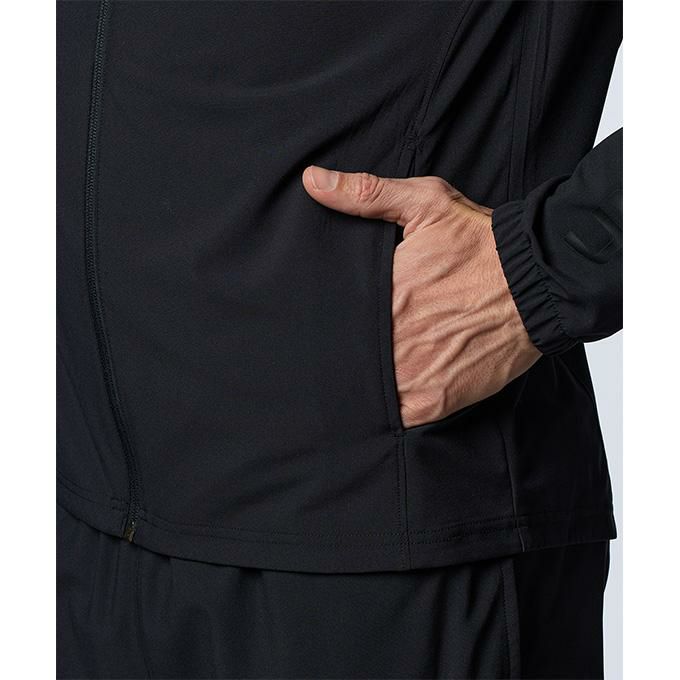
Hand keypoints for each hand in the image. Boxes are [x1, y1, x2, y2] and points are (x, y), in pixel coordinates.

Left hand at [302, 165, 540, 427]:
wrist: (539, 281)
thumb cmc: (482, 243)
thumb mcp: (424, 203)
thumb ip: (366, 195)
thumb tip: (313, 181)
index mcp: (383, 294)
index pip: (337, 318)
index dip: (330, 325)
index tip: (322, 327)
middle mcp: (393, 336)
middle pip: (350, 355)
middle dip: (343, 354)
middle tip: (334, 356)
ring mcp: (413, 372)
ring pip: (369, 389)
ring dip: (362, 386)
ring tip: (353, 384)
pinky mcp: (436, 399)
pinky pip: (398, 415)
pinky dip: (389, 411)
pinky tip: (385, 400)